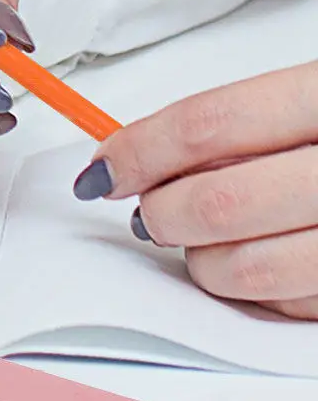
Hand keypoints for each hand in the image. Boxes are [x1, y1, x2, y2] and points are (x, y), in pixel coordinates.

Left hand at [72, 63, 317, 318]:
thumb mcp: (314, 94)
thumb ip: (238, 125)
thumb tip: (134, 156)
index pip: (209, 125)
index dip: (139, 150)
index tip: (103, 168)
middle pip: (220, 202)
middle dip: (161, 214)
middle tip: (147, 211)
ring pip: (252, 269)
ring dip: (204, 264)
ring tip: (201, 244)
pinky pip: (299, 306)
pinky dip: (261, 295)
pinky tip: (262, 265)